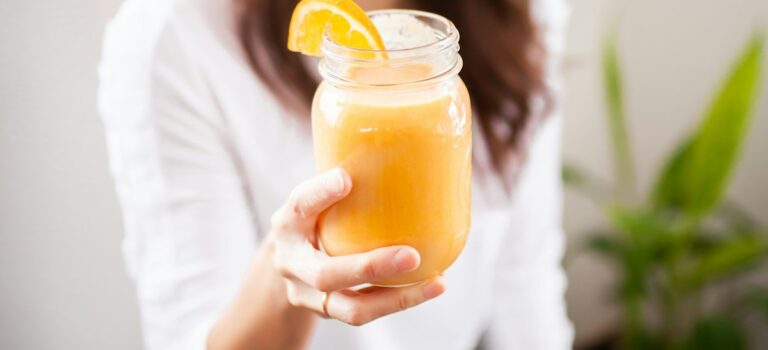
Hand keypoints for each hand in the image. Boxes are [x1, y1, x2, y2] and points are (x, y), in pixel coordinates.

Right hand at [268, 168, 445, 325]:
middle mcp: (291, 262)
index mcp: (288, 223)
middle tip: (412, 255)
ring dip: (397, 298)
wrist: (288, 261)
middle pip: (326, 274)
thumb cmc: (315, 217)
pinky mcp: (329, 312)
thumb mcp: (317, 197)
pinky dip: (401, 300)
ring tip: (436, 283)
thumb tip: (404, 153)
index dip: (320, 193)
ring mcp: (308, 294)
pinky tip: (432, 285)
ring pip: (351, 309)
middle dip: (370, 267)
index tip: (346, 178)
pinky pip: (366, 312)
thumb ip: (343, 183)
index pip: (299, 205)